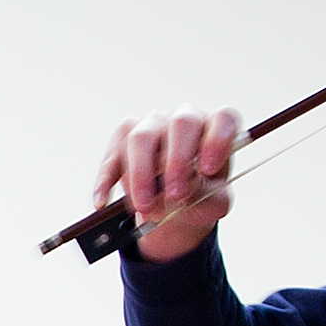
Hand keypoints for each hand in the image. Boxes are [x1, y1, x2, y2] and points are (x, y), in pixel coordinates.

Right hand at [97, 106, 241, 263]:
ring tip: (143, 205)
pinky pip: (113, 155)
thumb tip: (181, 189)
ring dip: (140, 174)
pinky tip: (103, 201)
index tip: (208, 170)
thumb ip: (204, 195)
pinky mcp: (124, 136)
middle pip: (181, 124)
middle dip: (176, 162)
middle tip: (174, 194)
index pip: (223, 119)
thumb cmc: (200, 197)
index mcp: (215, 128)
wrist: (175, 205)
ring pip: (141, 138)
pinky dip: (106, 180)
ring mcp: (153, 124)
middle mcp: (185, 119)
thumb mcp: (212, 204)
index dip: (217, 141)